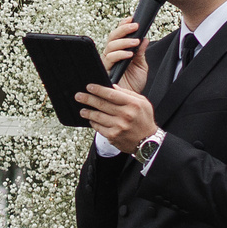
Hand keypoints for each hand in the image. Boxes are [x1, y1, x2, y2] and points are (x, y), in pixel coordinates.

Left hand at [77, 22, 157, 154]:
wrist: (148, 141)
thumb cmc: (144, 119)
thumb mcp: (142, 103)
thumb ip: (127, 94)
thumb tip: (112, 86)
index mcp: (133, 104)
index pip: (112, 94)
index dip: (98, 89)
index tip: (89, 86)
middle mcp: (126, 115)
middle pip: (102, 104)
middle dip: (88, 99)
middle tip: (78, 95)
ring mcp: (119, 126)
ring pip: (98, 116)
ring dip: (88, 112)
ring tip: (82, 109)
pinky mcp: (113, 136)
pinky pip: (99, 127)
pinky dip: (93, 122)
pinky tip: (90, 119)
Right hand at [97, 17, 149, 87]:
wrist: (130, 100)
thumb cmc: (134, 84)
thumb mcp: (141, 65)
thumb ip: (141, 52)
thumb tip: (145, 38)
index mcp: (120, 52)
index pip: (119, 35)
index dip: (123, 25)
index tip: (132, 19)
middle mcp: (111, 55)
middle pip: (112, 37)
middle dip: (123, 29)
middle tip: (134, 26)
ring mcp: (107, 62)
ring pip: (110, 46)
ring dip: (123, 41)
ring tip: (135, 42)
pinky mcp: (105, 70)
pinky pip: (109, 58)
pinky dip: (120, 54)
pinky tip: (129, 54)